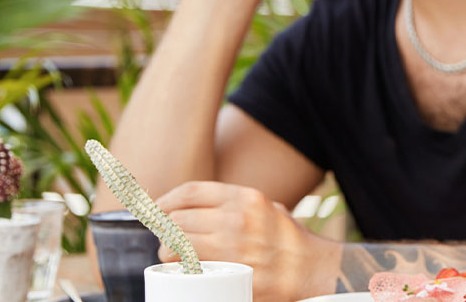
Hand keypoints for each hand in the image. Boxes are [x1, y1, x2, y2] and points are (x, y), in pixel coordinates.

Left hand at [156, 181, 341, 301]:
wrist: (310, 269)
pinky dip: (179, 269)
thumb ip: (239, 204)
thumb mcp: (269, 208)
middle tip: (163, 236)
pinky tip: (181, 269)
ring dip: (166, 250)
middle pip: (178, 218)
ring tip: (169, 254)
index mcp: (246, 197)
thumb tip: (201, 205)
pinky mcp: (230, 272)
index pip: (191, 192)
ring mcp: (232, 247)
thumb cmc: (289, 240)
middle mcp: (237, 218)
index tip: (156, 209)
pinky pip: (189, 269)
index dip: (166, 200)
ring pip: (176, 244)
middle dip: (164, 228)